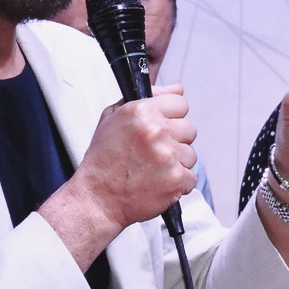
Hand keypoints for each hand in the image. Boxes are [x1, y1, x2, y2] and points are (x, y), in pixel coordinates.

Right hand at [44, 89, 197, 265]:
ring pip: (191, 154)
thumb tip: (178, 89)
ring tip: (152, 170)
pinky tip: (158, 183)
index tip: (160, 128)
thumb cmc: (104, 160)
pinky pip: (191, 177)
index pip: (181, 103)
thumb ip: (148, 97)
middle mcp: (156, 131)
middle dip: (175, 140)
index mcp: (141, 111)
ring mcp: (168, 156)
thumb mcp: (113, 118)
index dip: (170, 117)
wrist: (97, 199)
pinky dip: (178, 183)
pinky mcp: (176, 179)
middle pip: (190, 129)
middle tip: (153, 153)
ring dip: (177, 163)